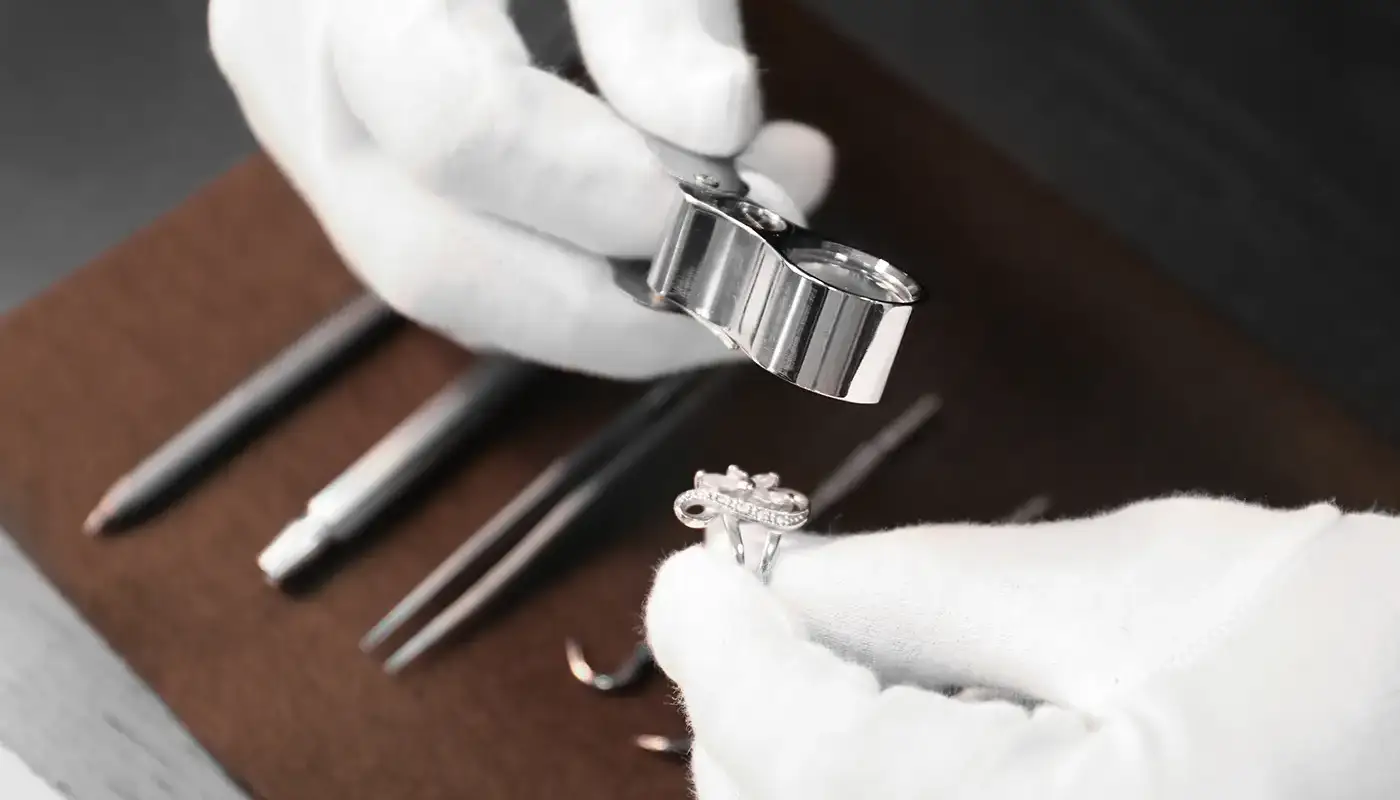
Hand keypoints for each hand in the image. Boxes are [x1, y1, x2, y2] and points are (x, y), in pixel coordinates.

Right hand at [208, 0, 832, 378]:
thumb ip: (651, 5)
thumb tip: (714, 127)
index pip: (457, 126)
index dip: (597, 193)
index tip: (725, 205)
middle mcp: (298, 72)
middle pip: (439, 260)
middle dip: (618, 307)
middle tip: (756, 275)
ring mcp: (312, 134)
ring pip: (448, 289)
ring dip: (606, 304)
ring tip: (732, 241)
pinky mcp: (354, 170)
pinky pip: (457, 265)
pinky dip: (569, 278)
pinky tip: (654, 235)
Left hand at [646, 497, 1399, 798]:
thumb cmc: (1362, 666)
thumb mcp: (1125, 589)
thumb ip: (916, 589)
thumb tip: (776, 578)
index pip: (792, 751)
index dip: (721, 644)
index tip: (697, 573)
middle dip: (755, 700)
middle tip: (773, 600)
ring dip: (804, 753)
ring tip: (873, 663)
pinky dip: (868, 790)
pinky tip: (931, 728)